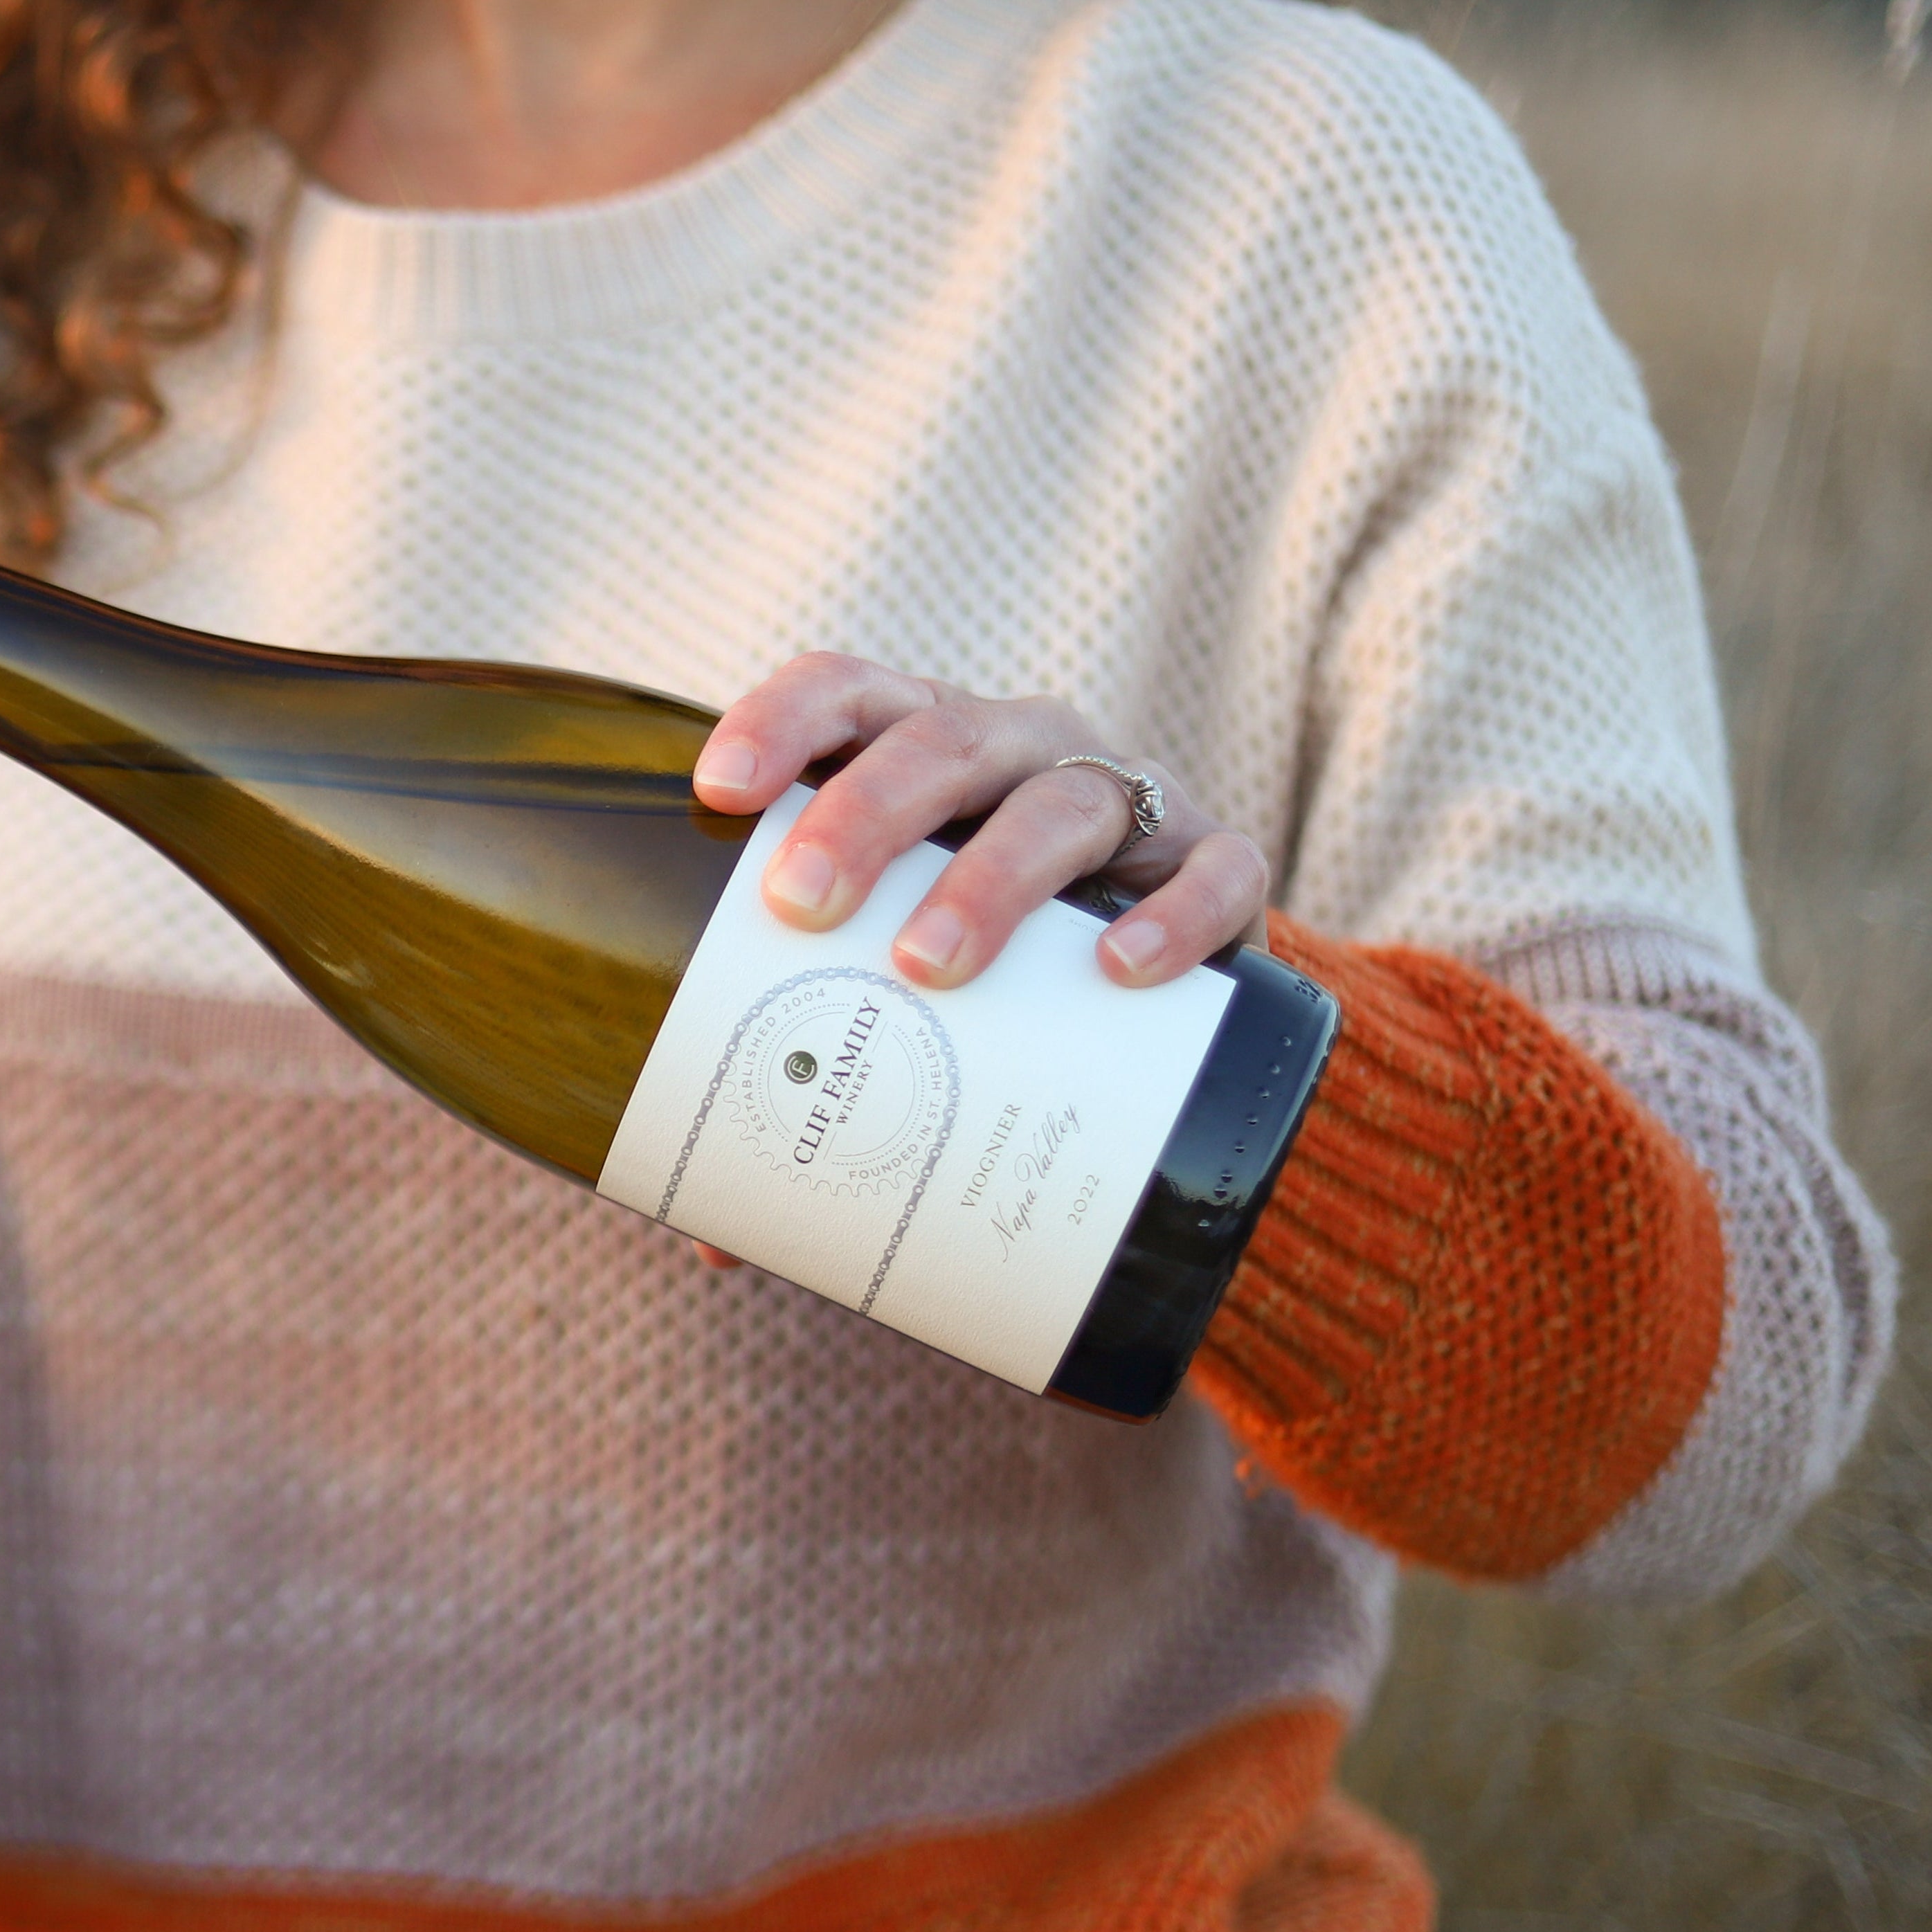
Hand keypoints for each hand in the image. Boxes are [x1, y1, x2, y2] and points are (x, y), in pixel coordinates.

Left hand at [683, 654, 1270, 1270]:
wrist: (1153, 1013)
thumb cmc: (983, 985)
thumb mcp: (895, 988)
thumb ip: (812, 1073)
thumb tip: (711, 1236)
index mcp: (925, 752)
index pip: (849, 694)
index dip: (784, 720)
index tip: (718, 789)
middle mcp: (1025, 751)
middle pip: (944, 744)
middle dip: (865, 814)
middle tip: (801, 904)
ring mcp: (1131, 803)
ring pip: (1065, 805)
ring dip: (989, 879)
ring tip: (927, 965)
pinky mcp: (1221, 868)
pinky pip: (1217, 873)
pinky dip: (1174, 915)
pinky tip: (1118, 971)